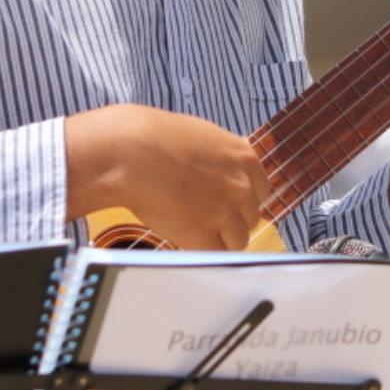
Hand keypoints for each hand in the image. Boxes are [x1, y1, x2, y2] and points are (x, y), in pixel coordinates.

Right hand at [65, 104, 268, 248]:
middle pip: (250, 217)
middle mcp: (242, 185)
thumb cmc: (153, 139)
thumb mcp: (203, 136)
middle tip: (204, 219)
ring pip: (237, 240)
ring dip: (219, 239)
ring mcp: (225, 211)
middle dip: (230, 221)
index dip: (241, 202)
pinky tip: (185, 240)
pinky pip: (215, 253)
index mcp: (245, 158)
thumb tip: (222, 168)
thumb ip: (221, 156)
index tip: (226, 206)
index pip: (260, 191)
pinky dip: (202, 251)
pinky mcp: (203, 233)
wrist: (128, 152)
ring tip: (192, 230)